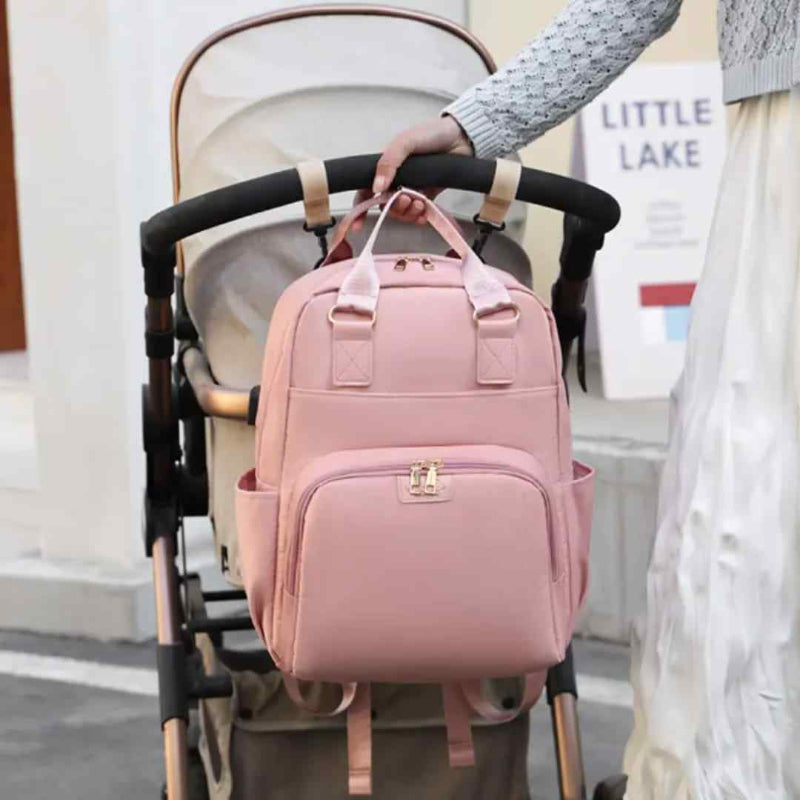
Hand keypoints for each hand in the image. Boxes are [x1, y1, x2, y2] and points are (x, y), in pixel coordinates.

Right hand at [352, 115, 472, 229]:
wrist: (461, 138)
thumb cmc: (431, 134)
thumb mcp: (405, 142)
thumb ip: (389, 162)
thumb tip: (376, 188)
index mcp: (385, 167)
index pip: (366, 190)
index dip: (360, 208)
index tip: (357, 224)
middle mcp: (396, 180)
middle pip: (385, 206)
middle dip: (394, 208)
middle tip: (407, 199)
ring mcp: (412, 189)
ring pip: (401, 212)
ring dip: (408, 212)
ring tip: (420, 202)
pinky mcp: (427, 196)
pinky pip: (417, 214)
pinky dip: (419, 216)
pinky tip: (425, 212)